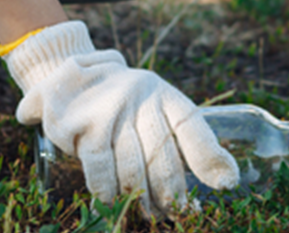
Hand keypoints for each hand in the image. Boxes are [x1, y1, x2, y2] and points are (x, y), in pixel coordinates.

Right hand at [4, 21, 238, 218]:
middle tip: (178, 214)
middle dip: (173, 193)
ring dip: (142, 198)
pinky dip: (108, 190)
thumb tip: (226, 178)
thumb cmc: (119, 103)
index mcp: (162, 93)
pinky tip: (112, 201)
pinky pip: (101, 168)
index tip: (226, 184)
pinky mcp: (83, 124)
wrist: (62, 74)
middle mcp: (140, 97)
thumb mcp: (150, 106)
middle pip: (163, 155)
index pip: (191, 124)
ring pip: (133, 167)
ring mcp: (110, 110)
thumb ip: (180, 136)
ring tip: (149, 215)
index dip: (209, 156)